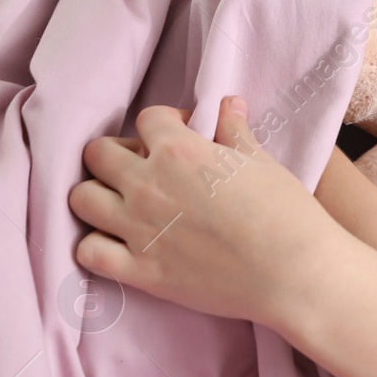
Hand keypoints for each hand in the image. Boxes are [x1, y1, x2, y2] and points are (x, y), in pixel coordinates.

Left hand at [69, 96, 341, 326]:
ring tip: (122, 204)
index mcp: (180, 150)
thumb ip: (236, 131)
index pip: (147, 119)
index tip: (180, 134)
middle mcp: (148, 184)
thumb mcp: (262, 162)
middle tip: (141, 168)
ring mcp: (138, 228)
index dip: (164, 123)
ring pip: (81, 198)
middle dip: (117, 154)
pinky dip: (96, 245)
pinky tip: (118, 243)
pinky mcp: (139, 270)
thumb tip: (229, 104)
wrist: (294, 272)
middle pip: (98, 154)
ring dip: (97, 195)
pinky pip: (87, 252)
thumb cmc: (286, 212)